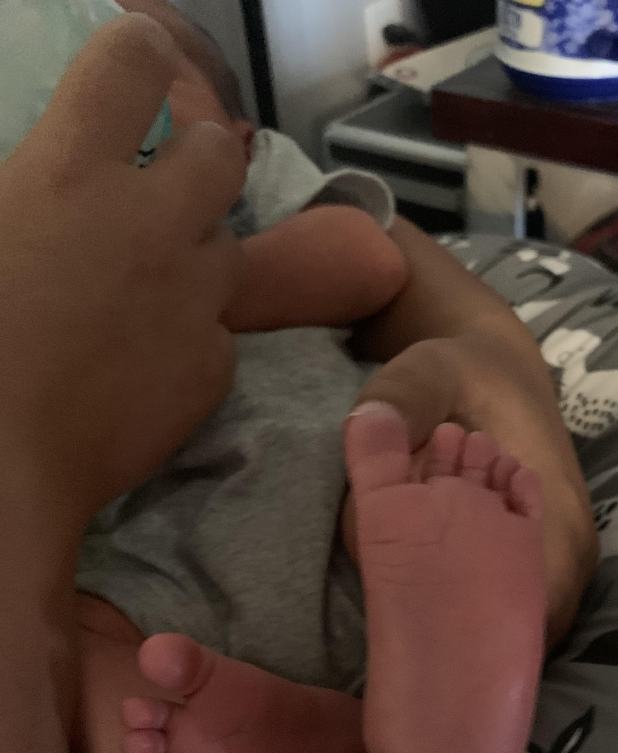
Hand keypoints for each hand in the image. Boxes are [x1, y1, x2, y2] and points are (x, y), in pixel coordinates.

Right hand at [0, 13, 244, 535]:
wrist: (1, 466)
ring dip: (195, 253)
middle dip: (196, 157)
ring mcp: (194, 299)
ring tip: (148, 287)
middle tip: (160, 185)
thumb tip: (43, 173)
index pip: (135, 61)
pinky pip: (217, 331)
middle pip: (219, 153)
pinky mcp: (214, 367)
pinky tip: (146, 362)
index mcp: (73, 173)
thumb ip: (24, 184)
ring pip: (227, 247)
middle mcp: (151, 224)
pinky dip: (191, 336)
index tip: (139, 64)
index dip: (142, 52)